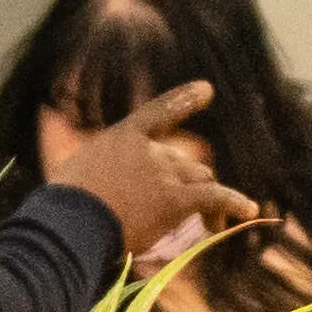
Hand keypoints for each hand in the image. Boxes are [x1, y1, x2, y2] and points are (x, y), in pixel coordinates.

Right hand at [37, 78, 258, 262]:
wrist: (70, 222)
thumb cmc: (63, 204)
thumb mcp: (75, 174)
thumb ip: (100, 175)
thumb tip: (106, 193)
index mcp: (123, 137)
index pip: (157, 112)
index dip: (184, 100)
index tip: (207, 89)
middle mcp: (149, 150)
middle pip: (184, 161)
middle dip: (187, 183)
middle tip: (188, 210)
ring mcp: (163, 173)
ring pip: (200, 179)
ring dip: (207, 200)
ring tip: (212, 222)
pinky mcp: (174, 200)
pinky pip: (214, 198)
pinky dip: (233, 203)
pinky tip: (248, 209)